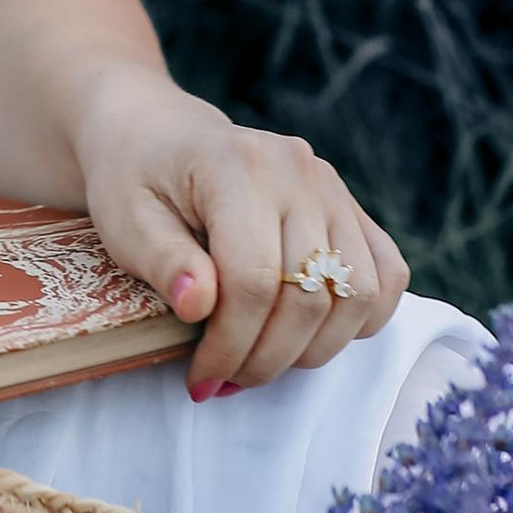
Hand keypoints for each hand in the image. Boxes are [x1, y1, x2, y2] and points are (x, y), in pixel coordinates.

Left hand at [67, 76, 407, 397]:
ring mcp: (333, 187)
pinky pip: (387, 275)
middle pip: (309, 296)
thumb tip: (199, 306)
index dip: (231, 344)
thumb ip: (161, 260)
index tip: (201, 377)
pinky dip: (359, 319)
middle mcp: (299, 171)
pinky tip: (308, 335)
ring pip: (356, 295)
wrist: (159, 133)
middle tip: (225, 378)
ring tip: (259, 360)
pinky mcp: (350, 206)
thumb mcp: (125, 219)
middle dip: (266, 357)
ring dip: (311, 349)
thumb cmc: (134, 179)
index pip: (254, 279)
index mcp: (238, 165)